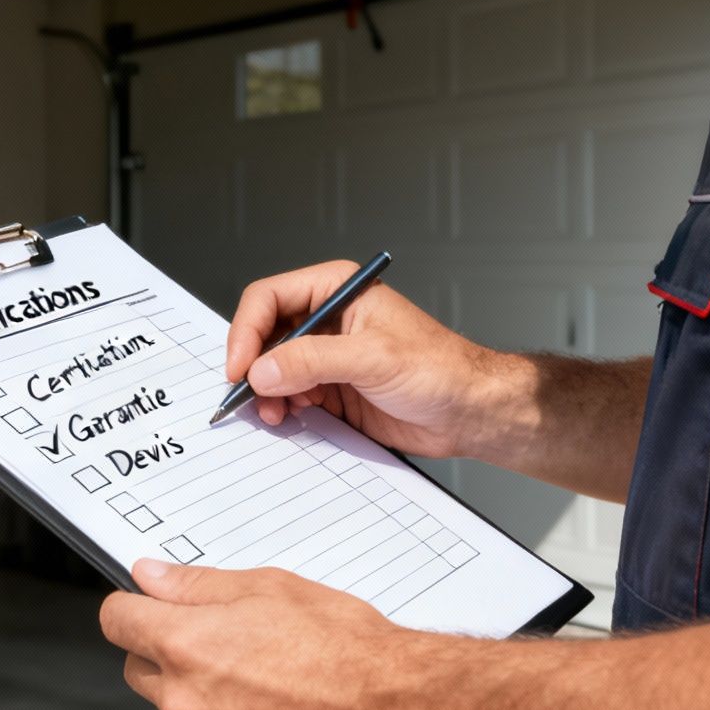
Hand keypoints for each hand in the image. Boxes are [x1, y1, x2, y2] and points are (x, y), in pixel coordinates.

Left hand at [100, 559, 433, 709]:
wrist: (399, 709)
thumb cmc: (343, 644)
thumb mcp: (268, 588)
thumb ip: (195, 585)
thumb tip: (150, 577)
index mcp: (185, 646)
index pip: (116, 620)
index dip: (132, 607)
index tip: (147, 606)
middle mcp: (185, 702)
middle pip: (140, 671)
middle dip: (167, 653)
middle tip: (222, 642)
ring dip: (206, 699)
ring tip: (267, 682)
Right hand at [228, 260, 502, 458]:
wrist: (469, 413)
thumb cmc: (441, 370)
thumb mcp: (374, 358)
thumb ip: (313, 361)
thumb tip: (263, 369)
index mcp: (337, 291)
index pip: (270, 298)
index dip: (247, 331)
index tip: (240, 367)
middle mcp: (327, 320)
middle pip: (264, 334)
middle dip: (253, 366)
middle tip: (248, 395)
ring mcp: (327, 356)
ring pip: (273, 368)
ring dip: (266, 392)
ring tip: (275, 413)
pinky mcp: (331, 388)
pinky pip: (290, 395)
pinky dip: (282, 408)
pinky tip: (290, 417)